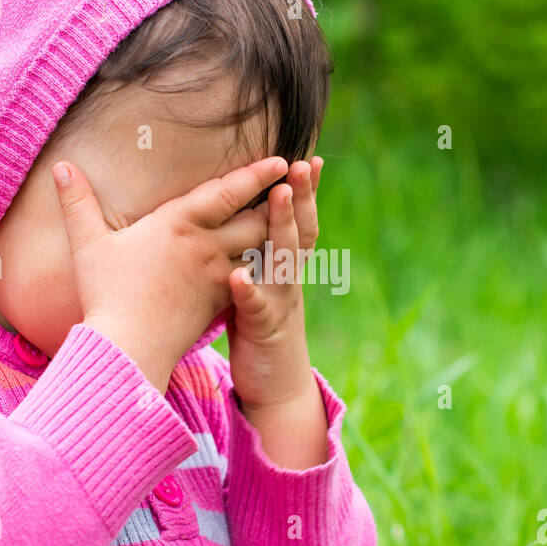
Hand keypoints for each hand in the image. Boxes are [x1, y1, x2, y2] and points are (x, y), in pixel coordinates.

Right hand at [51, 155, 287, 392]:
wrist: (127, 349)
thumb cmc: (105, 294)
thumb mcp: (89, 244)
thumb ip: (77, 202)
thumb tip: (61, 166)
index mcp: (179, 224)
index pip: (227, 191)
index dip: (256, 174)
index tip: (281, 159)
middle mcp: (207, 246)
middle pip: (256, 217)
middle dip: (280, 199)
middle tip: (302, 182)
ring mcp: (218, 275)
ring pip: (259, 248)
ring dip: (279, 231)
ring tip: (296, 215)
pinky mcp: (221, 301)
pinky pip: (253, 276)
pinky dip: (268, 263)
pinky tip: (277, 257)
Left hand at [225, 157, 327, 467]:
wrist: (276, 387)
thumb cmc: (259, 330)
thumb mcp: (260, 285)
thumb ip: (255, 253)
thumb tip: (242, 216)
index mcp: (284, 267)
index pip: (299, 221)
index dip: (305, 192)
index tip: (308, 157)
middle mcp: (288, 279)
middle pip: (299, 231)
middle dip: (301, 196)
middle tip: (300, 163)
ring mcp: (280, 303)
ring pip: (283, 259)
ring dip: (281, 227)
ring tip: (277, 197)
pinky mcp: (264, 329)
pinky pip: (258, 307)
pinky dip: (250, 291)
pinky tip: (238, 277)